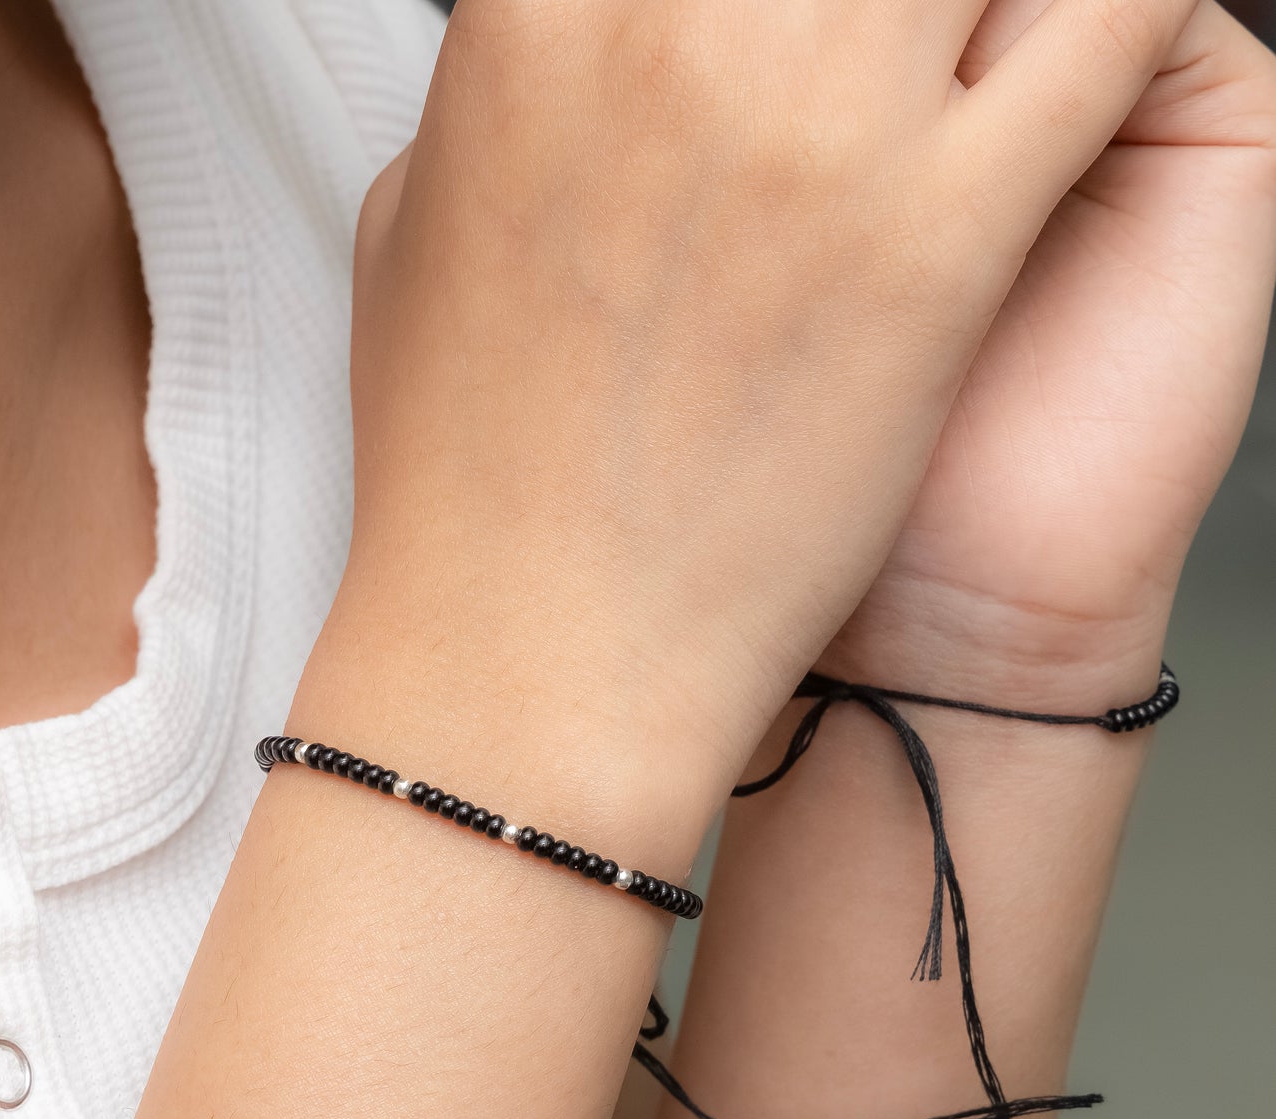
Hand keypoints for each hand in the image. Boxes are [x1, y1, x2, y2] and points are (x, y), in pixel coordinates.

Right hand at [341, 0, 1205, 813]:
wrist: (543, 657)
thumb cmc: (470, 484)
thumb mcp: (414, 250)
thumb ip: (494, 111)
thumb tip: (546, 67)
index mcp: (541, 15)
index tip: (773, 30)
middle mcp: (684, 31)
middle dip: (871, 8)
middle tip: (871, 68)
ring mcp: (822, 129)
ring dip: (980, 14)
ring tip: (946, 93)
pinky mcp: (940, 241)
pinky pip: (1100, 36)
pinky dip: (1102, 33)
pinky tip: (1071, 72)